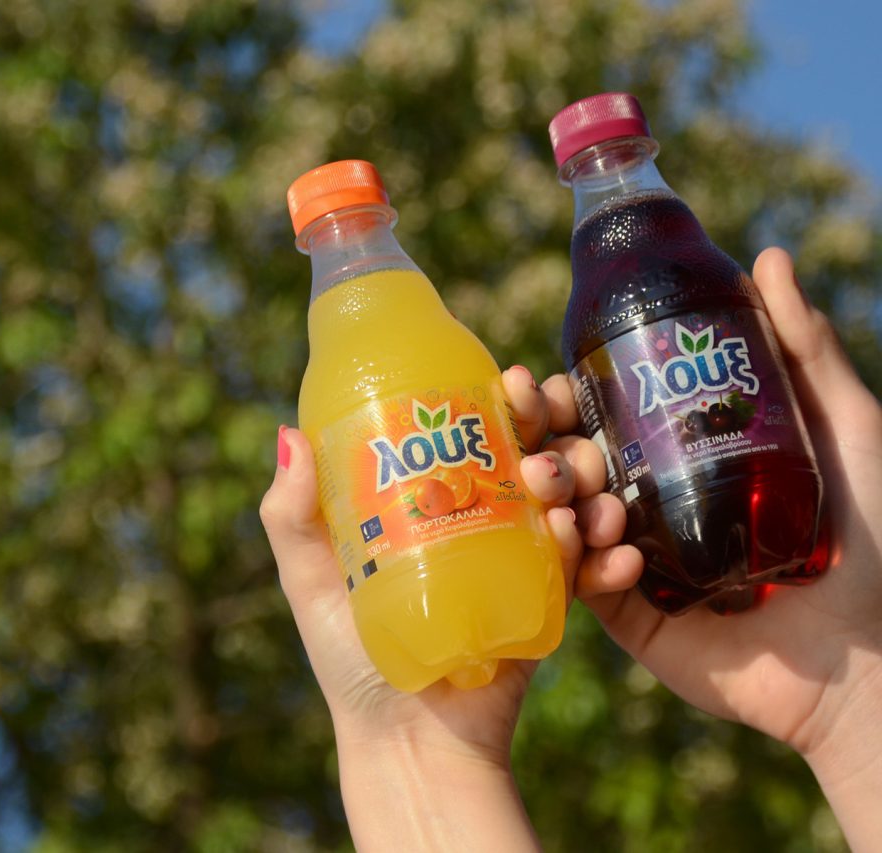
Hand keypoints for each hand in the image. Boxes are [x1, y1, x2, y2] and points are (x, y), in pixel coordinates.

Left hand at [260, 367, 639, 849]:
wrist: (408, 741)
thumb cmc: (349, 660)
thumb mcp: (313, 581)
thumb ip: (292, 517)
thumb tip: (289, 434)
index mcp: (430, 500)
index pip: (472, 429)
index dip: (499, 399)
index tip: (511, 380)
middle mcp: (481, 518)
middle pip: (532, 453)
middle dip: (554, 435)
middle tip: (547, 443)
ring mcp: (521, 557)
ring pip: (572, 499)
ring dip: (586, 485)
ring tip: (571, 498)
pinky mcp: (550, 602)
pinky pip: (589, 567)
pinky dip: (604, 552)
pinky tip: (606, 545)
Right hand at [572, 248, 881, 846]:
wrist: (874, 656)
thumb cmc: (874, 540)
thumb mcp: (846, 428)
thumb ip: (806, 348)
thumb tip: (765, 256)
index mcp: (676, 463)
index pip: (600, 420)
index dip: (561, 397)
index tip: (538, 375)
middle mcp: (645, 508)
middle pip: (569, 466)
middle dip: (541, 441)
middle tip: (535, 421)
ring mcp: (632, 565)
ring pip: (562, 522)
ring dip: (553, 495)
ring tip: (571, 486)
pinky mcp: (632, 619)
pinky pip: (585, 587)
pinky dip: (585, 562)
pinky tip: (610, 546)